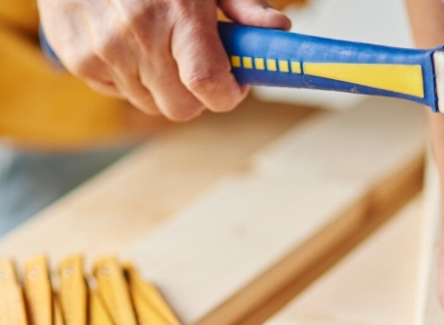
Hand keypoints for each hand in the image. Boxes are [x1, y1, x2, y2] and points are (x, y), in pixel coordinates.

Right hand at [39, 0, 290, 120]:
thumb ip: (242, 5)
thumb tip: (278, 29)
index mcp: (176, 12)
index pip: (208, 85)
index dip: (227, 94)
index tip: (233, 85)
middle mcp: (137, 34)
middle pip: (183, 108)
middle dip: (196, 94)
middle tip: (195, 64)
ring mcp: (104, 50)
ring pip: (152, 105)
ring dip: (162, 85)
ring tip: (156, 44)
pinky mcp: (79, 60)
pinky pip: (120, 93)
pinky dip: (128, 76)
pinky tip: (125, 41)